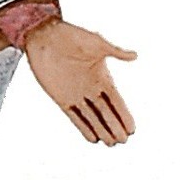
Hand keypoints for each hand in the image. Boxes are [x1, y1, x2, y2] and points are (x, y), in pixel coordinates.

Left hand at [24, 20, 136, 145]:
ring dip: (101, 130)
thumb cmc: (71, 36)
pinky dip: (83, 127)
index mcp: (101, 76)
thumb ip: (115, 52)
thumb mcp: (96, 43)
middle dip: (114, 126)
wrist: (44, 36)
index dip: (124, 114)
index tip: (132, 129)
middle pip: (105, 112)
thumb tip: (135, 55)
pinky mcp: (61, 97)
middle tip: (123, 140)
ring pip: (92, 117)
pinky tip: (92, 138)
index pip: (116, 100)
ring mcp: (76, 94)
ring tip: (111, 143)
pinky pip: (74, 116)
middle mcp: (90, 88)